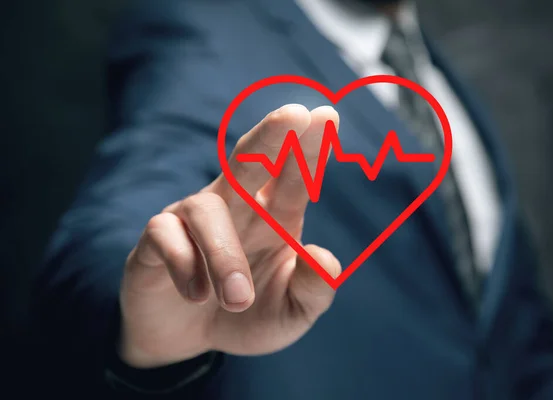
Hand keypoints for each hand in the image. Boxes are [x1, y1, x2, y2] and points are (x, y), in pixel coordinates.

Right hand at [118, 104, 340, 367]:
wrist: (189, 342)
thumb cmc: (247, 317)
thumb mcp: (290, 315)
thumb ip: (313, 290)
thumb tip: (325, 258)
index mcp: (275, 219)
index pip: (294, 177)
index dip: (310, 148)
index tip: (327, 115)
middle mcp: (236, 208)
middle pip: (249, 161)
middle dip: (271, 136)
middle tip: (294, 115)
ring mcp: (193, 220)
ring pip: (206, 209)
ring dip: (225, 255)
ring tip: (238, 298)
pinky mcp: (156, 239)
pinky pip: (166, 236)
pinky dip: (185, 265)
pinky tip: (196, 295)